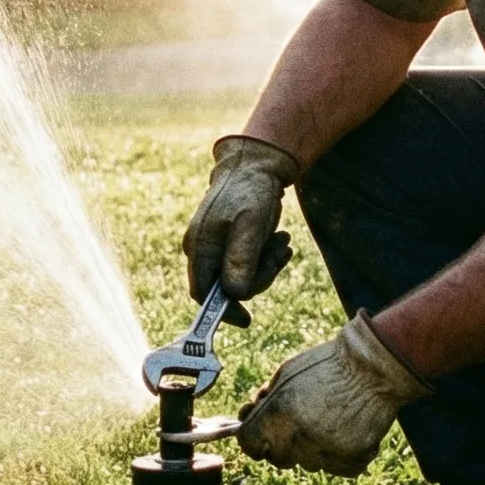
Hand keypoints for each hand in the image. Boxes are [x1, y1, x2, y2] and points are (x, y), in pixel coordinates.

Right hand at [182, 135, 299, 300]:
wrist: (256, 164)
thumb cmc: (252, 191)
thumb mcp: (251, 224)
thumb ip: (241, 257)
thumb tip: (233, 294)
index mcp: (200, 246)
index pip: (203, 294)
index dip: (223, 311)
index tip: (247, 320)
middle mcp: (202, 249)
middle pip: (228, 287)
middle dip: (259, 277)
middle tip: (281, 254)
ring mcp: (214, 247)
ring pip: (241, 277)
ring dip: (267, 264)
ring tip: (284, 240)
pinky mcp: (228, 244)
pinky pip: (247, 264)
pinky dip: (267, 257)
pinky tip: (281, 242)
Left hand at [235, 312, 430, 475]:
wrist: (375, 368)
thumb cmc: (328, 365)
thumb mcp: (287, 373)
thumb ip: (264, 400)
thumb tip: (246, 416)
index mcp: (279, 413)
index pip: (249, 445)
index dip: (253, 438)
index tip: (260, 433)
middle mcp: (300, 437)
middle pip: (277, 458)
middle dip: (281, 443)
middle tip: (300, 420)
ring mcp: (327, 452)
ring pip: (306, 463)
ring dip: (311, 449)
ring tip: (329, 419)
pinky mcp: (351, 460)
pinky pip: (334, 467)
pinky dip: (337, 455)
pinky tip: (345, 431)